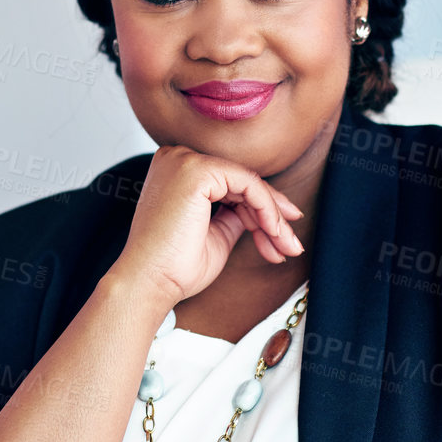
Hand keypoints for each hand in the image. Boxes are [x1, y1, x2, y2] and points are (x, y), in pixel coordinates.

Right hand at [112, 146, 303, 305]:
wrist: (149, 283)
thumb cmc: (174, 267)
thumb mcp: (215, 234)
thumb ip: (235, 216)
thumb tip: (262, 211)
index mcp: (175, 171)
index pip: (229, 183)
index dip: (261, 209)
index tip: (283, 234)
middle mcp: (177, 158)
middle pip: (241, 182)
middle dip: (272, 216)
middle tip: (291, 245)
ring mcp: (185, 161)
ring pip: (248, 183)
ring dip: (273, 218)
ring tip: (286, 247)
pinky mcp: (198, 171)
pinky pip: (248, 184)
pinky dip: (266, 210)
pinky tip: (274, 234)